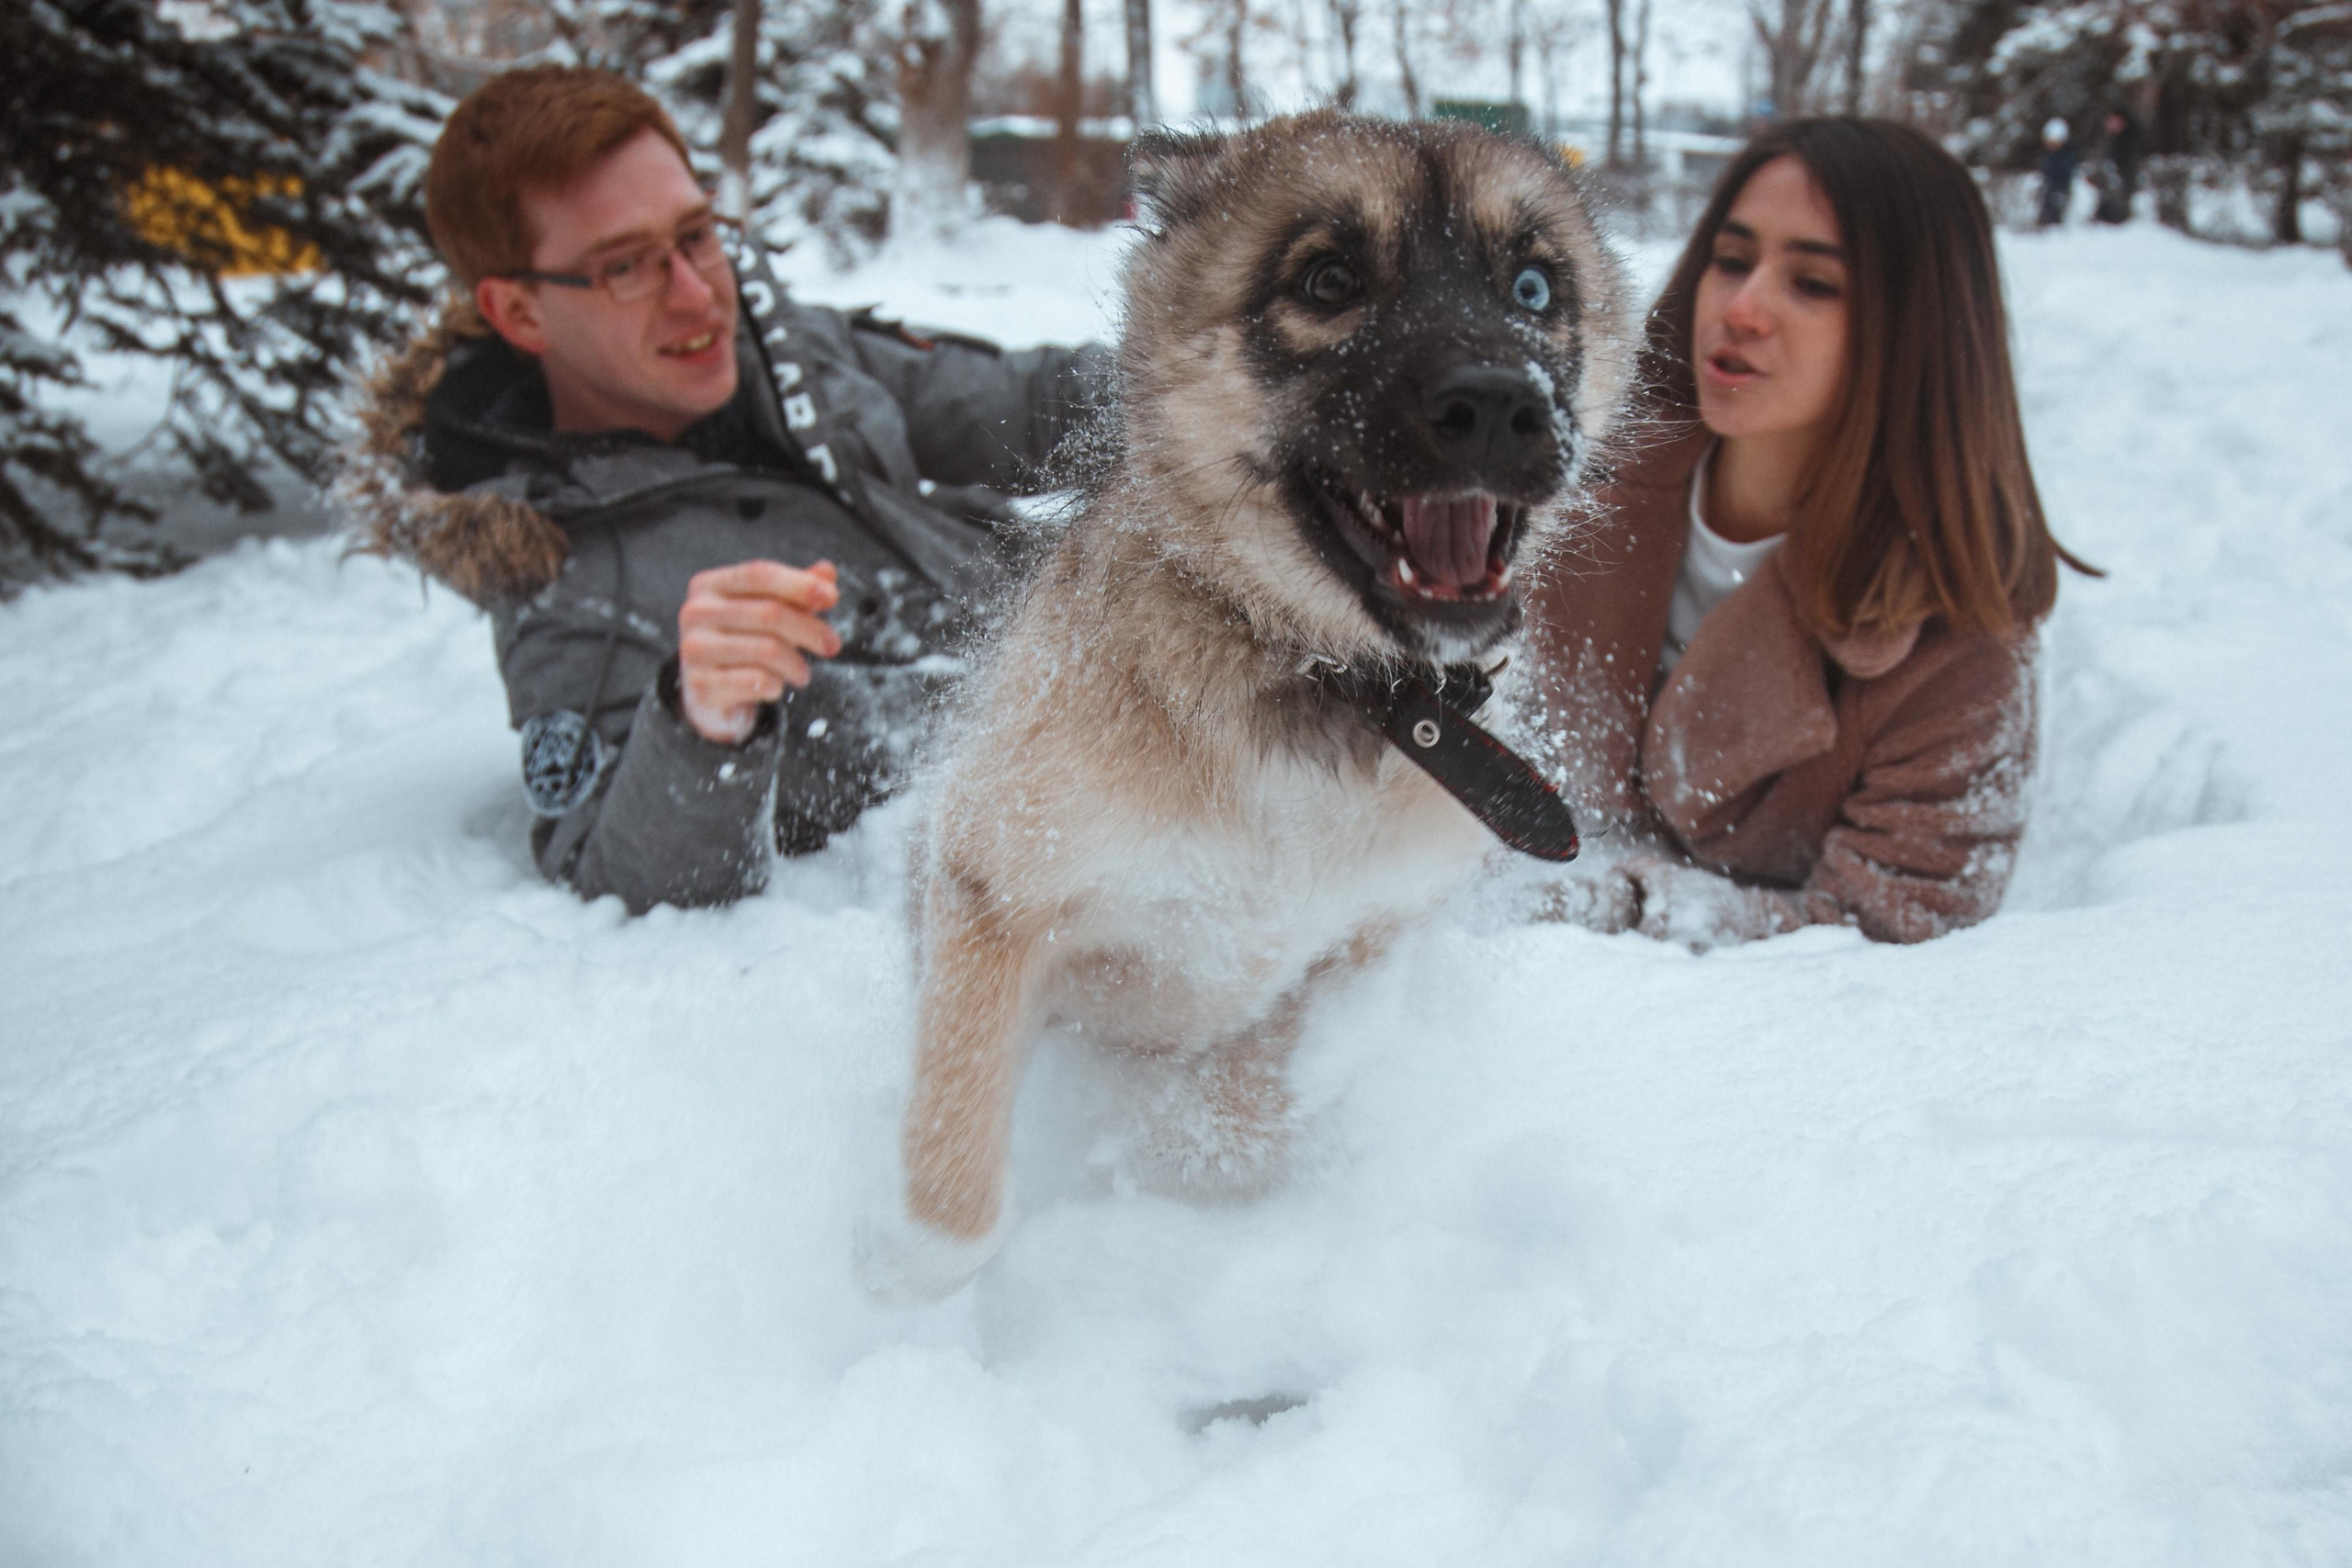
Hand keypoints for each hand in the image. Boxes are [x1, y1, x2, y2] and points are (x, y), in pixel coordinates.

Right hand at [676, 559, 840, 743]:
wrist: (707, 693)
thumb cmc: (741, 643)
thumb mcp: (767, 611)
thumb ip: (795, 591)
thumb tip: (827, 572)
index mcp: (709, 585)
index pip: (759, 573)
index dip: (800, 584)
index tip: (832, 598)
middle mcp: (695, 612)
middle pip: (769, 612)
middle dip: (810, 629)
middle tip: (832, 645)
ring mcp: (694, 649)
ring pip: (767, 650)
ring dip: (796, 664)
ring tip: (802, 673)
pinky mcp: (701, 685)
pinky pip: (757, 681)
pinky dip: (777, 685)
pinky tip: (775, 686)